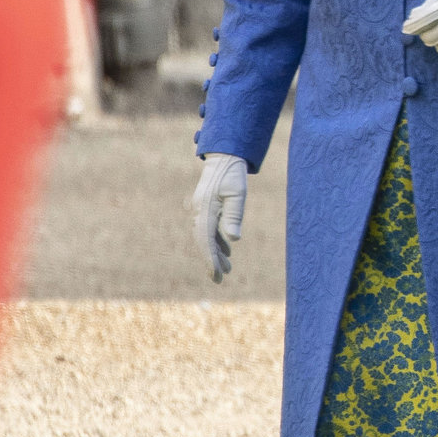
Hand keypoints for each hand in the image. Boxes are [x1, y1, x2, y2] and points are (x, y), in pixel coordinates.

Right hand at [191, 154, 248, 282]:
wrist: (224, 157)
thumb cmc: (232, 174)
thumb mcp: (238, 194)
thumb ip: (234, 215)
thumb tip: (233, 238)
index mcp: (205, 210)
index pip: (206, 240)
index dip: (210, 259)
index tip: (217, 275)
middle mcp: (199, 212)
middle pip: (203, 241)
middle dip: (211, 261)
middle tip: (220, 279)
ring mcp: (201, 210)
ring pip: (206, 237)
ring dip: (215, 252)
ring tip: (228, 268)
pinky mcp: (206, 208)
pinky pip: (209, 229)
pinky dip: (217, 241)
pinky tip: (226, 250)